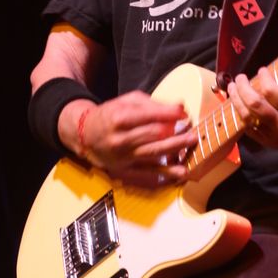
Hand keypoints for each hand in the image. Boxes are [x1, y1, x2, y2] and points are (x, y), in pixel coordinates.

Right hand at [61, 91, 196, 186]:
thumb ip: (153, 104)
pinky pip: (146, 175)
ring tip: (190, 149)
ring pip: (153, 156)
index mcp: (120, 118)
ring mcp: (122, 157)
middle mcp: (120, 140)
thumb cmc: (111, 114)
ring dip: (174, 152)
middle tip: (192, 133)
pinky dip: (163, 175)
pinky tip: (179, 174)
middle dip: (176, 135)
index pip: (150, 117)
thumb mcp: (128, 101)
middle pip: (153, 137)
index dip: (170, 115)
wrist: (85, 135)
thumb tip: (179, 107)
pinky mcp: (123, 171)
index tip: (184, 114)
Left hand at [227, 66, 277, 152]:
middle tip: (240, 77)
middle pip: (255, 105)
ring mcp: (275, 135)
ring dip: (236, 101)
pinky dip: (240, 116)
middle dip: (243, 88)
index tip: (262, 70)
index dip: (263, 78)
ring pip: (247, 118)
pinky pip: (248, 130)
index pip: (271, 91)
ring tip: (232, 88)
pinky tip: (237, 104)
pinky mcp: (270, 143)